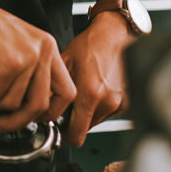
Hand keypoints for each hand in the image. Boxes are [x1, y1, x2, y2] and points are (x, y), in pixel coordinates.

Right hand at [0, 0, 76, 131]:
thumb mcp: (18, 46)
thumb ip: (30, 74)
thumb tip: (30, 110)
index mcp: (48, 47)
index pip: (67, 91)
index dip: (51, 112)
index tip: (32, 117)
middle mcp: (43, 50)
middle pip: (41, 105)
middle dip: (18, 120)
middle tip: (1, 122)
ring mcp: (27, 57)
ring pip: (13, 104)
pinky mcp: (8, 63)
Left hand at [60, 11, 134, 145]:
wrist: (114, 34)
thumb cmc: (90, 45)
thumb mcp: (65, 63)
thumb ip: (54, 90)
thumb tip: (43, 108)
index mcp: (90, 94)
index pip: (76, 136)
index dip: (64, 132)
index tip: (60, 123)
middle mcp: (107, 102)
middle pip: (85, 130)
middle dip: (75, 121)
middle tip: (70, 104)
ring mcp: (119, 103)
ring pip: (96, 122)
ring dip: (88, 113)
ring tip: (86, 91)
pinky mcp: (127, 102)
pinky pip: (108, 113)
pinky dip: (100, 106)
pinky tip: (98, 88)